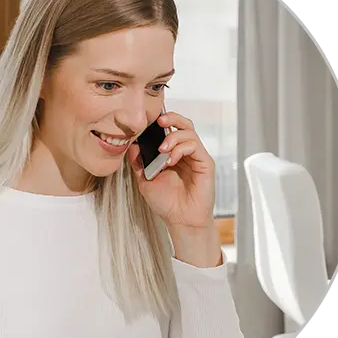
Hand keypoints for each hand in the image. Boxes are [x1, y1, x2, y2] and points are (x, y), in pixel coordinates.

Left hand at [127, 111, 220, 267]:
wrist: (181, 220)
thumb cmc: (166, 203)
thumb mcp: (145, 180)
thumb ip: (138, 163)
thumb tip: (132, 145)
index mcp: (172, 154)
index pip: (170, 129)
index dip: (161, 121)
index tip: (147, 120)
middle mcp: (186, 152)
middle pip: (183, 123)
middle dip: (171, 117)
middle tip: (158, 121)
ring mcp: (196, 157)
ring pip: (189, 132)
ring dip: (172, 137)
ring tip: (161, 150)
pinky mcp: (205, 163)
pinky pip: (194, 145)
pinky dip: (180, 148)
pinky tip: (171, 160)